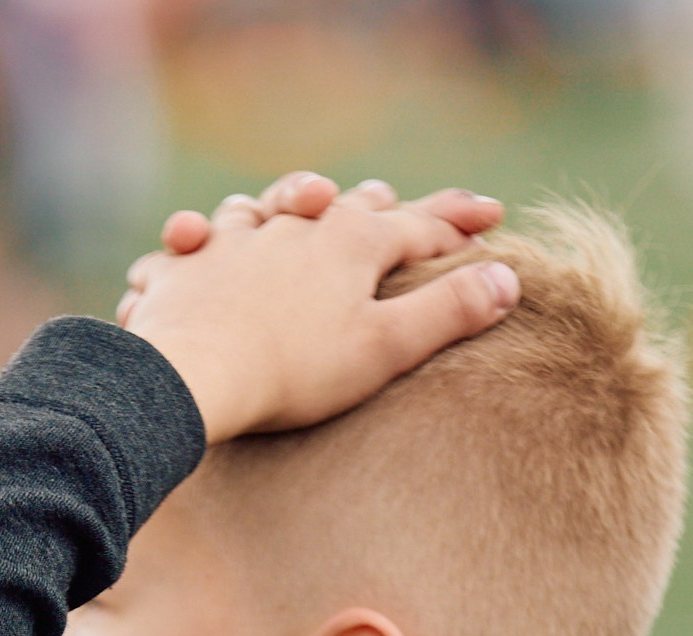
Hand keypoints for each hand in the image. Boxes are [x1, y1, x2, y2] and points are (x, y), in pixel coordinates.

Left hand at [115, 174, 519, 443]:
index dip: (458, 224)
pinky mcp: (184, 264)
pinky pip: (194, 240)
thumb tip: (507, 279)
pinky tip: (196, 241)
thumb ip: (448, 311)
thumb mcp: (387, 347)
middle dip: (380, 204)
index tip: (491, 220)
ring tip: (299, 207)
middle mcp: (295, 225)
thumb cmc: (295, 369)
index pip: (418, 225)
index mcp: (352, 241)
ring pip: (268, 207)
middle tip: (398, 203)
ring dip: (289, 204)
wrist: (192, 375)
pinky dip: (201, 238)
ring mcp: (235, 239)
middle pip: (348, 205)